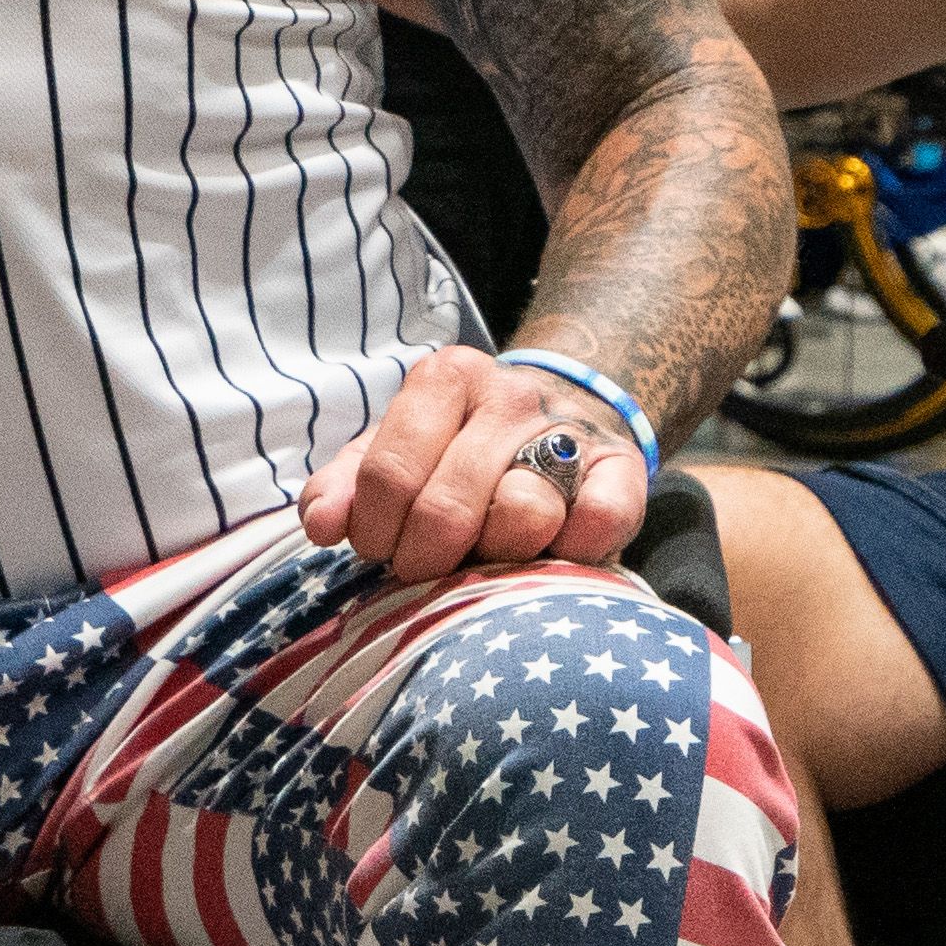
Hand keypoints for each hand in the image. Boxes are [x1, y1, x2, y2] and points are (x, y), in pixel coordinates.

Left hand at [299, 345, 654, 588]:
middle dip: (424, 557)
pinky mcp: (622, 470)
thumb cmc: (461, 448)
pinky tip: (554, 552)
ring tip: (487, 554)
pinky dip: (576, 547)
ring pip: (522, 514)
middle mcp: (510, 395)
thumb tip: (323, 524)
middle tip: (424, 566)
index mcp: (445, 378)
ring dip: (497, 555)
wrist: (564, 416)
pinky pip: (599, 519)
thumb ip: (345, 486)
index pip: (388, 474)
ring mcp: (569, 431)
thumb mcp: (396, 450)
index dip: (374, 530)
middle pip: (446, 507)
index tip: (380, 547)